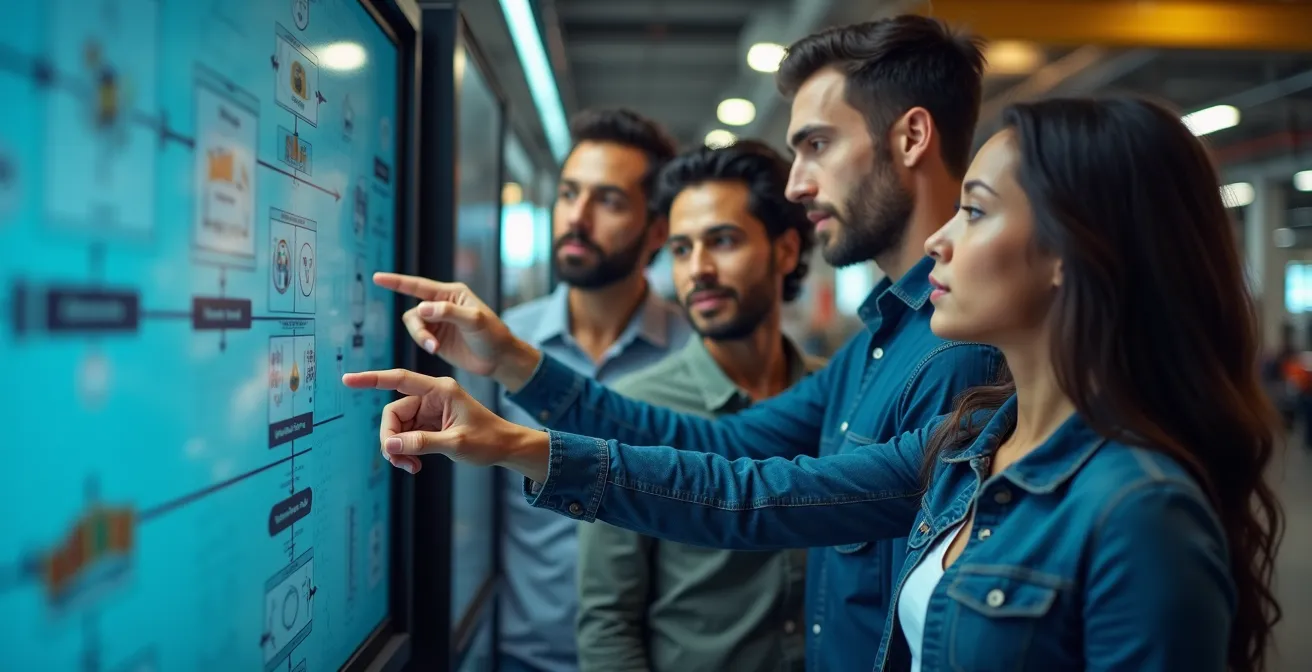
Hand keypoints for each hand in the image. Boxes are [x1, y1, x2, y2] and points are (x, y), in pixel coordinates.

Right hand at [341, 368, 550, 481]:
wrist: (505, 447)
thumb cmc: (488, 440)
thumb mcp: (456, 443)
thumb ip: (422, 443)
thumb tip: (389, 446)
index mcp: (441, 390)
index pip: (400, 379)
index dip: (372, 379)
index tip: (348, 379)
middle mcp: (432, 396)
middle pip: (393, 413)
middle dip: (391, 438)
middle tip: (399, 461)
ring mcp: (430, 411)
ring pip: (398, 428)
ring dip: (398, 449)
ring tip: (409, 468)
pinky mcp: (429, 424)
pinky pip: (406, 436)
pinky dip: (405, 452)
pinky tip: (414, 466)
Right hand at [373, 272, 540, 389]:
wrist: (499, 358)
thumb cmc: (493, 334)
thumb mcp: (474, 320)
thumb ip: (448, 312)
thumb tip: (422, 308)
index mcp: (451, 293)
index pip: (419, 285)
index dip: (397, 281)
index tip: (377, 277)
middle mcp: (441, 305)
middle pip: (414, 311)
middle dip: (418, 328)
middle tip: (431, 343)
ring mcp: (438, 322)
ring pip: (414, 326)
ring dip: (420, 337)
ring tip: (435, 348)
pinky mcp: (436, 338)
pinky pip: (419, 337)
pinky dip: (424, 344)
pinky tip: (437, 349)